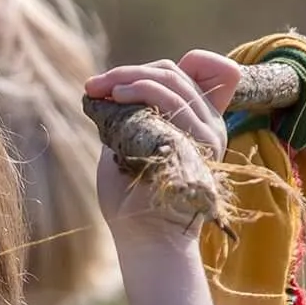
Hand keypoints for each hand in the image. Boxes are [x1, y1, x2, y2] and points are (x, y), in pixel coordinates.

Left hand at [87, 51, 241, 239]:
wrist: (142, 239)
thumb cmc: (129, 200)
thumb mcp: (129, 145)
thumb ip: (134, 114)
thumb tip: (114, 85)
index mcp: (199, 123)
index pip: (209, 71)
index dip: (173, 65)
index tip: (127, 81)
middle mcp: (209, 124)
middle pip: (175, 72)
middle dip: (128, 71)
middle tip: (96, 86)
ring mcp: (207, 132)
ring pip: (171, 79)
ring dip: (128, 77)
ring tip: (102, 89)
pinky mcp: (198, 142)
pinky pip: (171, 101)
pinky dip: (141, 90)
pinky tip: (116, 97)